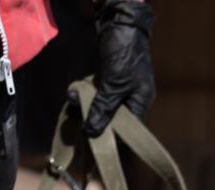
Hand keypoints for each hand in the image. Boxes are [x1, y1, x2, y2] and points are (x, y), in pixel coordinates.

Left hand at [84, 0, 155, 137]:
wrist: (119, 19)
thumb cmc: (124, 52)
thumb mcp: (113, 83)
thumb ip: (103, 108)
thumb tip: (91, 131)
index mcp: (140, 102)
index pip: (128, 131)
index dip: (113, 138)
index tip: (95, 144)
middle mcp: (132, 97)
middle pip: (113, 119)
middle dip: (96, 120)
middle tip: (80, 127)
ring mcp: (119, 87)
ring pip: (102, 106)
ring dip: (86, 106)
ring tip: (74, 106)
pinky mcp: (108, 77)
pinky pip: (96, 93)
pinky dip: (85, 94)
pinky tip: (73, 94)